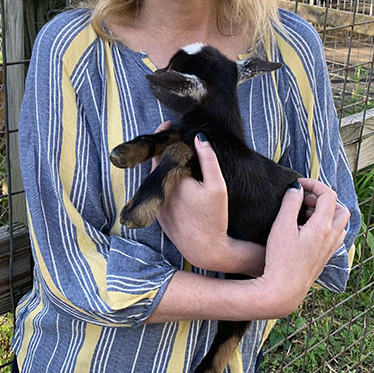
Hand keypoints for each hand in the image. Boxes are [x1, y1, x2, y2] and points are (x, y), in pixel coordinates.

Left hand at [155, 130, 264, 274]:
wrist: (205, 249)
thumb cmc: (215, 218)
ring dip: (161, 165)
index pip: (162, 150)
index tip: (168, 124)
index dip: (164, 135)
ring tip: (175, 156)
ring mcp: (156, 203)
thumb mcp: (218, 186)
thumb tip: (200, 137)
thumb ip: (209, 159)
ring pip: (155, 177)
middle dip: (163, 149)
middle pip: (155, 162)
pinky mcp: (158, 215)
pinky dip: (162, 181)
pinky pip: (157, 191)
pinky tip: (175, 179)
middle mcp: (160, 190)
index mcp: (172, 179)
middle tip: (174, 138)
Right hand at [256, 178, 349, 316]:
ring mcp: (330, 249)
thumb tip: (297, 188)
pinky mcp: (325, 259)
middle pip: (340, 208)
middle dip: (323, 198)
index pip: (329, 195)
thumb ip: (291, 202)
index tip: (299, 184)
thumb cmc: (281, 259)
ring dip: (326, 213)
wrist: (284, 290)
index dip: (314, 184)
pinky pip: (335, 237)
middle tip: (303, 200)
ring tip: (304, 215)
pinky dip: (326, 227)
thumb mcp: (282, 225)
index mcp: (323, 226)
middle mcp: (331, 237)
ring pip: (340, 224)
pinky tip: (307, 231)